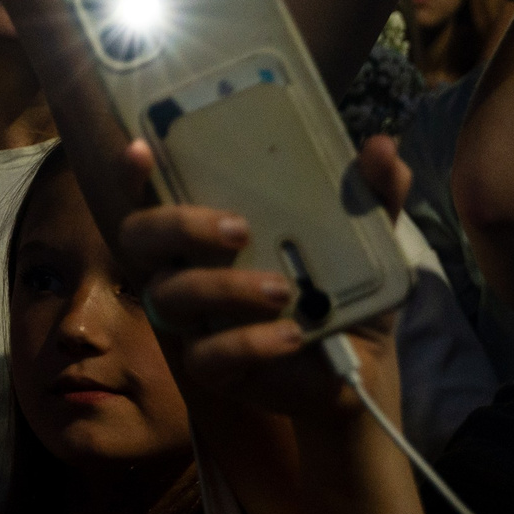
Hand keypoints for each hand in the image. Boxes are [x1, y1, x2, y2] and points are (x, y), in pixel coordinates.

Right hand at [115, 135, 410, 421]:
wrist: (359, 363)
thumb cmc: (340, 285)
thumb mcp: (363, 234)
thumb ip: (371, 190)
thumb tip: (381, 147)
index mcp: (206, 224)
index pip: (149, 189)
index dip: (132, 170)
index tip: (141, 148)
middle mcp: (185, 265)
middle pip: (140, 237)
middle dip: (179, 226)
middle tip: (237, 228)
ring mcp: (193, 318)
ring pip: (170, 295)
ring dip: (225, 287)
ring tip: (282, 290)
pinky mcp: (212, 367)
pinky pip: (209, 355)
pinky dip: (250, 342)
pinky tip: (291, 336)